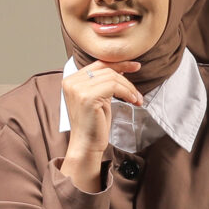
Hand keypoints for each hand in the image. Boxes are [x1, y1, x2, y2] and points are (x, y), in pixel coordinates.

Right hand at [60, 59, 145, 191]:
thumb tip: (121, 68)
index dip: (119, 63)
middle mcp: (71, 81)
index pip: (98, 64)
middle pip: (106, 70)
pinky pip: (113, 86)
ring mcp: (77, 88)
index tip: (135, 66)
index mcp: (71, 80)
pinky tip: (132, 100)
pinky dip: (127, 92)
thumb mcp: (99, 98)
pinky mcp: (87, 96)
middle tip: (137, 93)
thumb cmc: (94, 124)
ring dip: (129, 88)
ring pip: (112, 77)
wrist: (86, 145)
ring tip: (136, 99)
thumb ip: (103, 82)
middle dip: (126, 80)